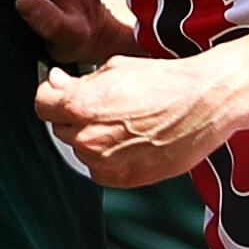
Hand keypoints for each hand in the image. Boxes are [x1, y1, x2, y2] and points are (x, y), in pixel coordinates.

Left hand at [33, 50, 241, 190]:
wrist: (206, 105)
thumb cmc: (167, 82)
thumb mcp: (116, 68)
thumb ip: (78, 81)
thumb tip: (55, 83)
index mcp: (81, 106)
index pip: (42, 104)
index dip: (52, 95)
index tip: (61, 93)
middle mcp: (88, 137)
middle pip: (60, 128)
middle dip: (75, 117)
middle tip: (105, 106)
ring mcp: (104, 162)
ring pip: (80, 150)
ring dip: (92, 138)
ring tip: (125, 123)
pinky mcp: (122, 180)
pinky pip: (99, 170)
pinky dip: (108, 159)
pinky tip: (131, 142)